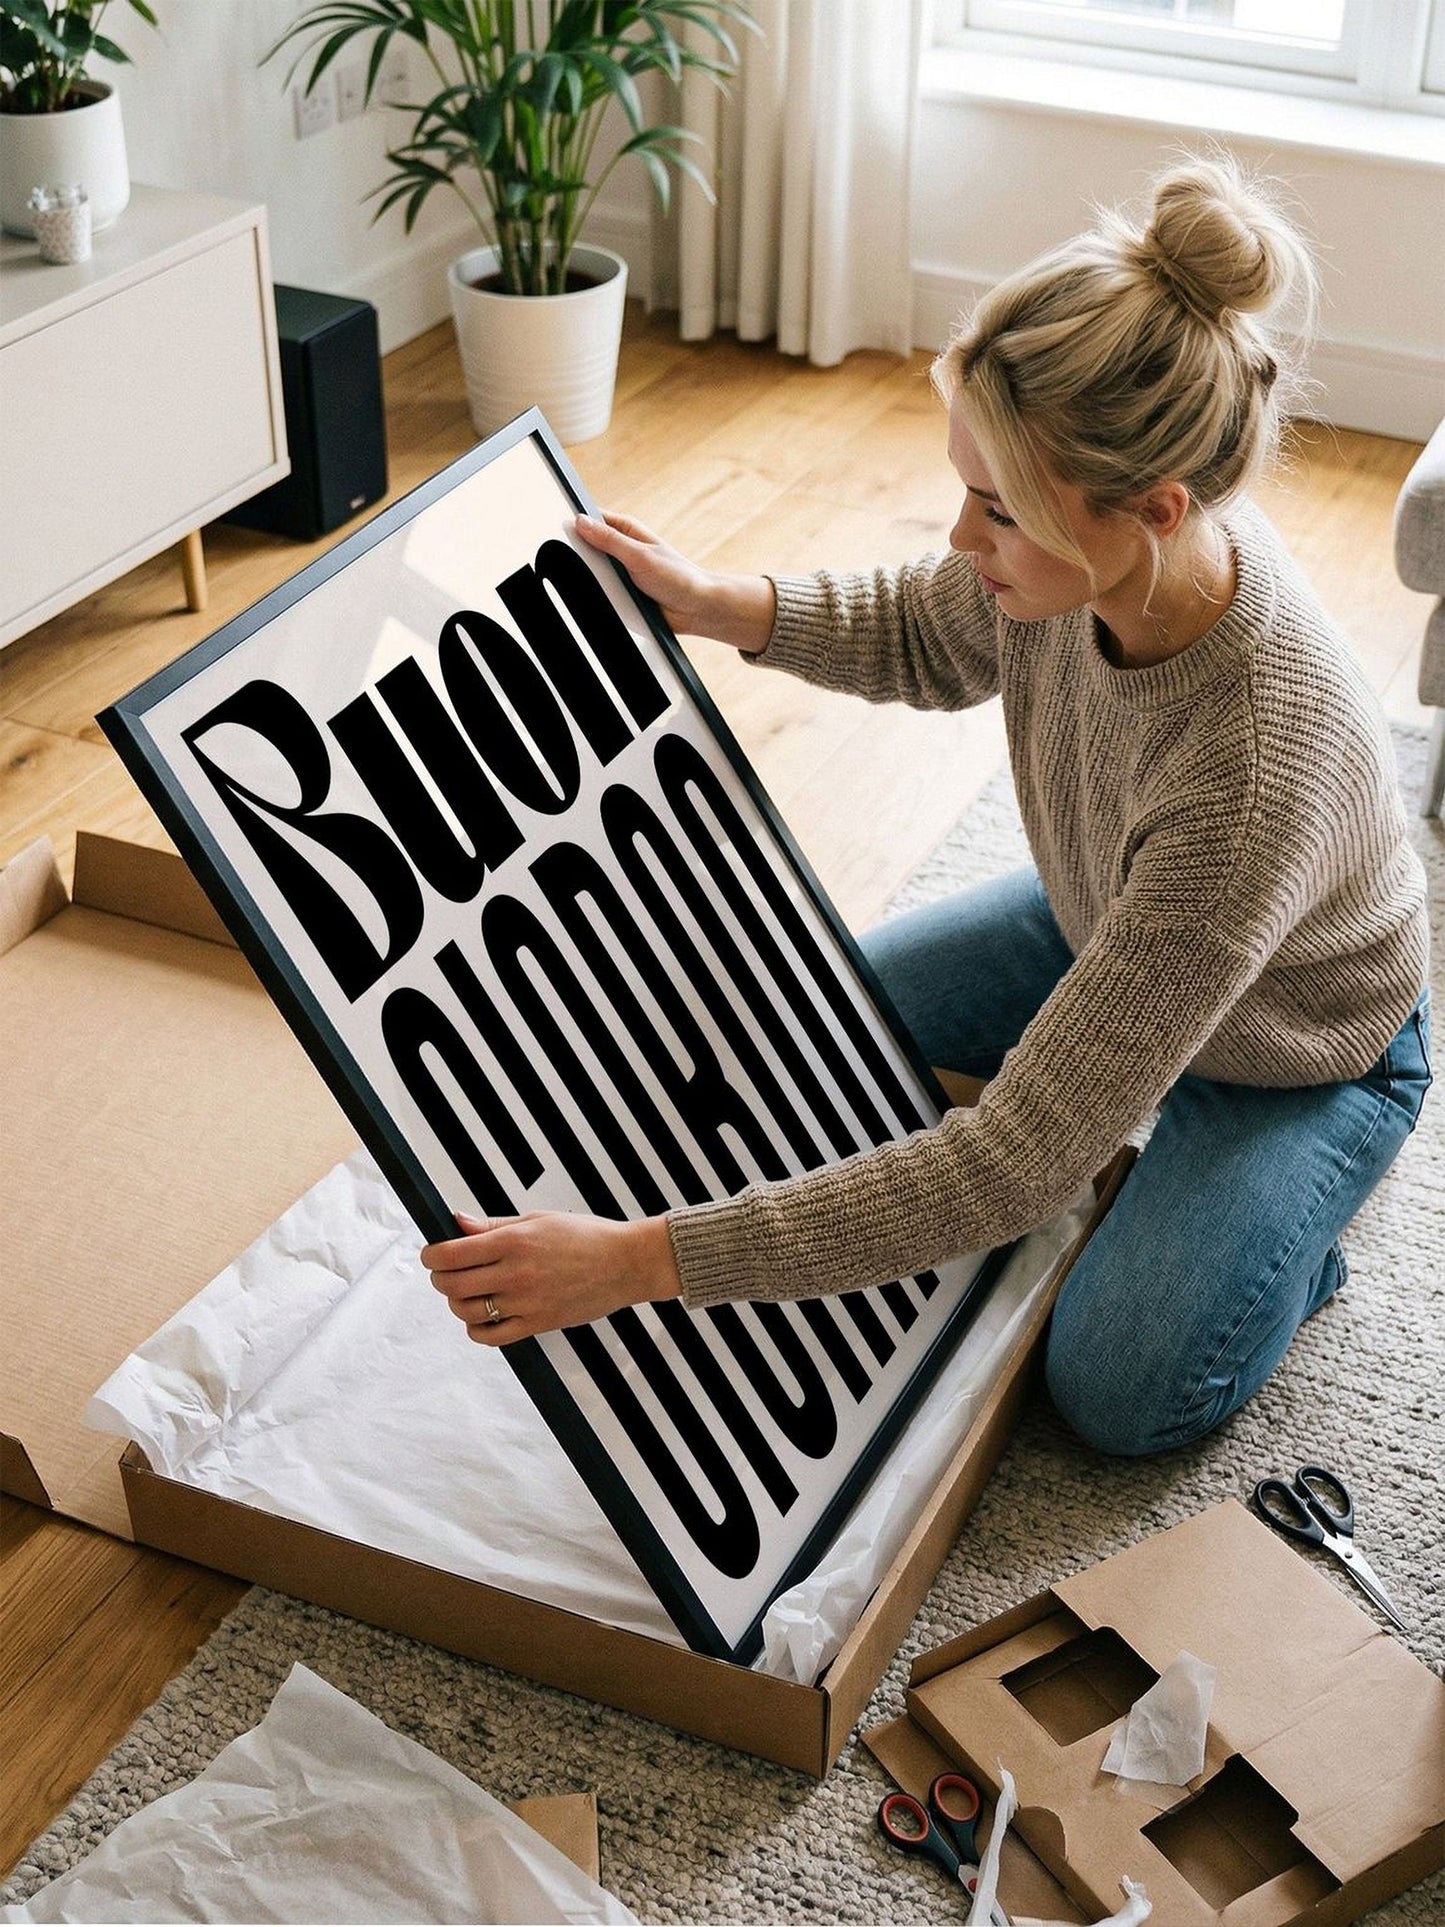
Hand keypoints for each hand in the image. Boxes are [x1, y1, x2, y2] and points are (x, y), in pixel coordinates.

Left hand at [422, 1210, 681, 1345]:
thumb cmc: (583, 1235)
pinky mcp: (538, 1324)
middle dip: (439, 1278)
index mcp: (513, 1241)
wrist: (625, 1263)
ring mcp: (526, 1302)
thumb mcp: (537, 1219)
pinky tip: (480, 1316)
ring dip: (456, 1302)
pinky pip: (491, 1336)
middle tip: (444, 1273)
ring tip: (466, 1292)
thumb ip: (493, 1225)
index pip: (451, 1254)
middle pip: (452, 1284)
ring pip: (466, 1311)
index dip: (431, 1256)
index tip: (431, 1255)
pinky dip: (476, 1328)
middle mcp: (516, 1272)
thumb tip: (456, 1221)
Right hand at [575, 510, 773, 652]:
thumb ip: (610, 540)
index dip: (576, 522)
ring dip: (587, 579)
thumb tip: (581, 522)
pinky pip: (600, 594)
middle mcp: (623, 550)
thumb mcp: (640, 555)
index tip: (557, 525)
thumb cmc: (679, 578)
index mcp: (628, 532)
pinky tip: (589, 601)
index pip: (594, 519)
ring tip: (578, 581)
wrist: (696, 611)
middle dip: (577, 554)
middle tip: (563, 557)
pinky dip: (595, 597)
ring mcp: (621, 573)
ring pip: (591, 573)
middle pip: (588, 547)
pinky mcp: (622, 594)